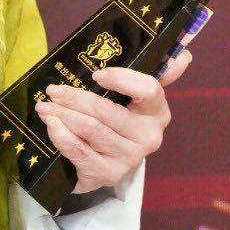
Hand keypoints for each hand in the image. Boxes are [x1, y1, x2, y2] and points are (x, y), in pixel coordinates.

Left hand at [36, 50, 192, 195]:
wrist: (103, 164)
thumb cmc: (117, 120)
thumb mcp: (134, 97)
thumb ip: (157, 73)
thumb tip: (184, 54)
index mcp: (157, 112)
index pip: (149, 91)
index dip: (123, 80)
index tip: (97, 74)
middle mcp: (148, 137)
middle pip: (108, 111)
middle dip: (76, 98)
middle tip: (53, 89)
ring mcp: (128, 159)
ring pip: (91, 130)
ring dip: (63, 115)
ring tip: (45, 106)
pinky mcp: (107, 175)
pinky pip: (79, 152)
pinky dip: (61, 136)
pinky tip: (51, 125)